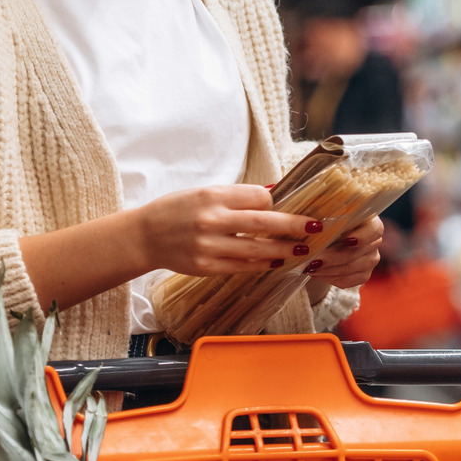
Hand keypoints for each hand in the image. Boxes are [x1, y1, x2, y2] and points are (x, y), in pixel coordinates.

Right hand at [134, 185, 316, 276]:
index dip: (274, 202)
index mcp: (212, 196)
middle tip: (315, 227)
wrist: (145, 236)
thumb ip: (236, 196)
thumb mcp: (203, 193)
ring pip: (256, 249)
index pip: (257, 197)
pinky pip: (242, 266)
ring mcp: (209, 246)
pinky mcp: (206, 267)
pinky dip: (262, 264)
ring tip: (301, 248)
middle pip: (263, 223)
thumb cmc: (176, 210)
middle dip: (293, 225)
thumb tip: (271, 197)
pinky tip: (276, 262)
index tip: (283, 207)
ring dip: (283, 249)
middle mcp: (211, 220)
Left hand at [302, 216, 382, 287]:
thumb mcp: (319, 214)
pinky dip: (331, 278)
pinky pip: (349, 281)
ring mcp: (370, 258)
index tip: (347, 241)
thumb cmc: (320, 220)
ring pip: (353, 268)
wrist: (320, 237)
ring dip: (329, 270)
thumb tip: (312, 226)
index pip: (375, 228)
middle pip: (360, 252)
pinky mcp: (363, 274)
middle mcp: (373, 239)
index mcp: (368, 219)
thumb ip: (318, 217)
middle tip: (314, 260)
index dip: (363, 236)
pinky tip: (317, 273)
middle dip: (334, 257)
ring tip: (310, 267)